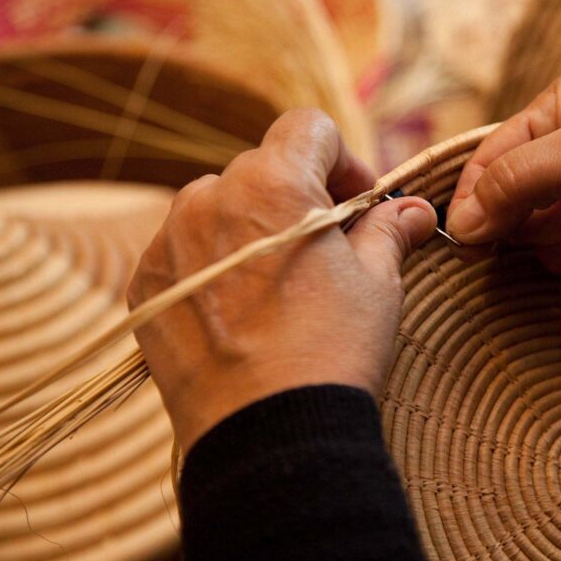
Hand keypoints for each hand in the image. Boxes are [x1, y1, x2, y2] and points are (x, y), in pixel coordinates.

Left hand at [128, 109, 436, 452]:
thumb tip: (414, 211)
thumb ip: (390, 230)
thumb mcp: (378, 283)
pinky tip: (241, 308)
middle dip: (299, 195)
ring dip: (252, 224)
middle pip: (262, 167)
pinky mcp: (146, 282)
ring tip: (279, 281)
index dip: (343, 157)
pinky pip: (183, 247)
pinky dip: (213, 261)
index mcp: (273, 182)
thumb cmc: (332, 349)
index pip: (308, 127)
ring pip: (218, 205)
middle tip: (327, 246)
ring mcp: (169, 240)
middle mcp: (210, 197)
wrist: (267, 432)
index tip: (359, 202)